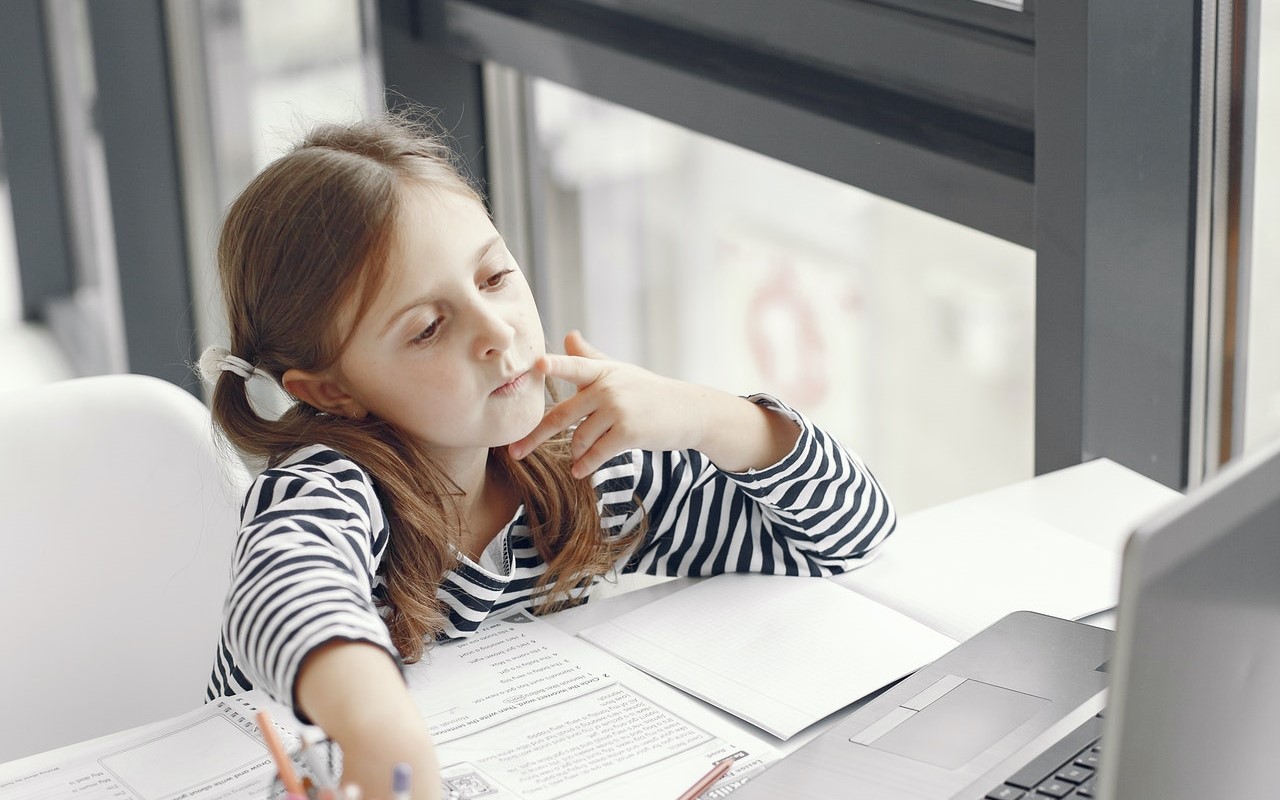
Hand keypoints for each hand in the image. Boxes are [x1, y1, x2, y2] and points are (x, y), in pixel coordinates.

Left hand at [508, 331, 708, 477]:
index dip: (555, 364)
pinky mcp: (628, 431)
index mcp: (602, 371)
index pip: (574, 365)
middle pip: (562, 414)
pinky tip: (579, 472)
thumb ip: (590, 357)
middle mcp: (607, 387)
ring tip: (577, 459)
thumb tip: (568, 335)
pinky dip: (585, 465)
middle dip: (535, 436)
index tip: (536, 364)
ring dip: (575, 454)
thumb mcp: (619, 371)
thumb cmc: (648, 392)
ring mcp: (618, 409)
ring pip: (579, 439)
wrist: (689, 411)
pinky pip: (596, 453)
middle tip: (515, 452)